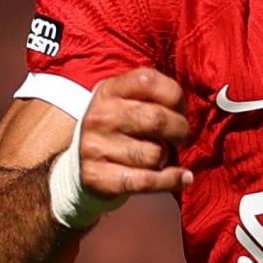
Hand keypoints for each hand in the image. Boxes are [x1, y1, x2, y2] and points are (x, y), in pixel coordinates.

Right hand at [79, 67, 193, 198]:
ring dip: (167, 158)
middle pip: (157, 119)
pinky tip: (182, 177)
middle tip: (179, 137)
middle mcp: (100, 117)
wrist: (79, 163)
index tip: (178, 111)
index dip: (175, 97)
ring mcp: (95, 147)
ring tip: (160, 156)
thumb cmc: (117, 128)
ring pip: (155, 154)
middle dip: (180, 130)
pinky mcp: (97, 177)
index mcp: (108, 91)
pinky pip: (147, 181)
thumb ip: (152, 98)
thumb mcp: (124, 101)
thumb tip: (184, 114)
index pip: (149, 81)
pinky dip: (171, 180)